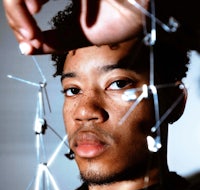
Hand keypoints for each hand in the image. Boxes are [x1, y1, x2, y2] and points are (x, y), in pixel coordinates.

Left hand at [3, 0, 148, 54]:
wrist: (148, 10)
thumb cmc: (123, 18)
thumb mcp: (82, 33)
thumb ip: (56, 39)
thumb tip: (29, 47)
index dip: (20, 19)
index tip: (29, 41)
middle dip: (16, 16)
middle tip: (28, 40)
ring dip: (18, 8)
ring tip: (31, 34)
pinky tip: (35, 10)